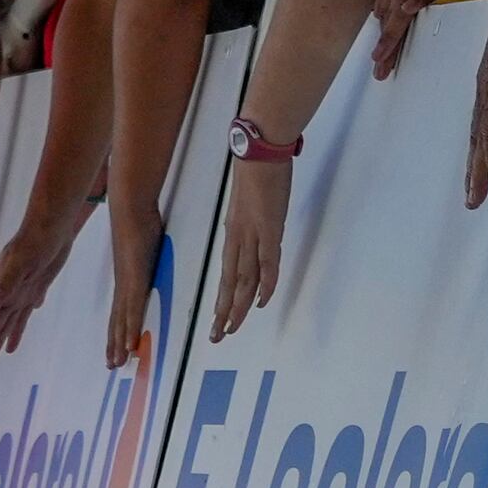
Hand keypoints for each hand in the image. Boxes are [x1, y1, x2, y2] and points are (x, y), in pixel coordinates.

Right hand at [0, 199, 81, 368]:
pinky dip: (17, 331)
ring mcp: (18, 294)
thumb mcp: (21, 259)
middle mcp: (5, 295)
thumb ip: (7, 278)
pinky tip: (14, 343)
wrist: (50, 230)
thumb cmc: (34, 242)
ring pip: (4, 325)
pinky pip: (21, 317)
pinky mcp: (31, 291)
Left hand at [100, 200, 157, 375]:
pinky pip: (134, 308)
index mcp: (126, 280)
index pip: (119, 312)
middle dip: (114, 344)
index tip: (114, 349)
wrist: (131, 209)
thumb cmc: (139, 224)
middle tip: (112, 366)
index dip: (116, 332)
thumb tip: (149, 268)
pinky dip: (130, 327)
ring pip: (123, 319)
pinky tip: (129, 342)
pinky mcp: (136, 279)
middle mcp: (125, 285)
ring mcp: (129, 283)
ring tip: (117, 363)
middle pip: (118, 321)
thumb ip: (145, 263)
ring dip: (120, 342)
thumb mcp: (143, 250)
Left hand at [209, 152, 292, 336]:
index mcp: (234, 231)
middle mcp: (239, 237)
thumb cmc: (256, 171)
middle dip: (224, 311)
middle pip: (231, 282)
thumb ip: (253, 219)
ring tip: (231, 329)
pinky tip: (260, 303)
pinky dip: (265, 284)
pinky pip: (267, 263)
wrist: (259, 151)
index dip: (223, 297)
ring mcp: (254, 235)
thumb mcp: (251, 201)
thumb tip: (259, 230)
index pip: (227, 272)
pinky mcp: (270, 230)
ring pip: (244, 279)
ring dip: (238, 306)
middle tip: (217, 336)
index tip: (217, 318)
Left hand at [371, 0, 487, 73]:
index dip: (381, 34)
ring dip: (392, 35)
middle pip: (387, 15)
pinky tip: (406, 13)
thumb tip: (399, 2)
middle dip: (383, 45)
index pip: (383, 8)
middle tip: (378, 69)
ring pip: (400, 8)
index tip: (378, 54)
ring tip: (384, 59)